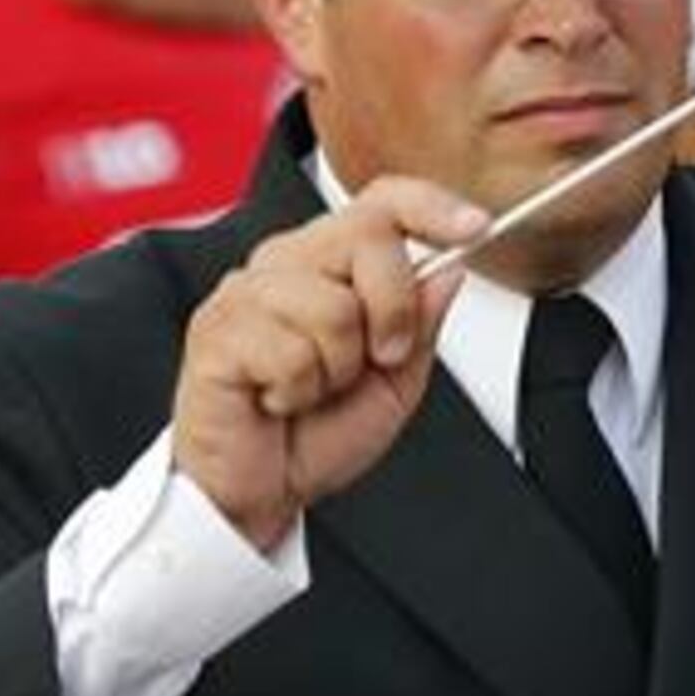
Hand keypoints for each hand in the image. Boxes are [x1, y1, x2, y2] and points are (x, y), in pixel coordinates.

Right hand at [172, 179, 489, 550]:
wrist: (257, 492)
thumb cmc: (316, 434)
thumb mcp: (395, 382)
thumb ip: (421, 324)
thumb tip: (449, 270)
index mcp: (328, 265)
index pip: (381, 203)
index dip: (431, 207)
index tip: (477, 227)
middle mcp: (285, 264)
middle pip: (368, 237)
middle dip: (392, 310)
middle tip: (375, 359)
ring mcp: (246, 292)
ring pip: (333, 305)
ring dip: (337, 368)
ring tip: (312, 389)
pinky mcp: (217, 330)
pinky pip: (289, 351)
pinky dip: (298, 391)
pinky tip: (278, 400)